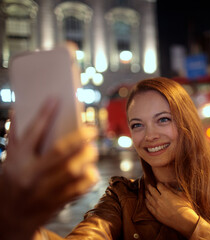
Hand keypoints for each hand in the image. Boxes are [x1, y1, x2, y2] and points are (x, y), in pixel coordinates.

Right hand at [0, 98, 98, 238]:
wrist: (8, 219)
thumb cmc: (11, 182)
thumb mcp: (10, 159)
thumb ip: (15, 136)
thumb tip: (18, 109)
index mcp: (17, 160)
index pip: (32, 133)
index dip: (44, 114)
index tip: (56, 99)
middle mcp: (30, 175)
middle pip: (59, 152)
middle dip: (79, 139)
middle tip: (92, 131)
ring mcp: (43, 190)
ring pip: (71, 171)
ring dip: (87, 158)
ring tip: (92, 150)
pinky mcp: (55, 203)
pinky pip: (78, 190)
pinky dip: (89, 179)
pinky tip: (92, 171)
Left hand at [145, 183, 198, 237]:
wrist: (185, 221)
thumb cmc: (185, 208)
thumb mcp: (181, 195)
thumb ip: (172, 189)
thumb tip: (166, 184)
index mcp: (167, 193)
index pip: (159, 186)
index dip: (159, 184)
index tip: (158, 184)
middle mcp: (160, 199)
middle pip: (152, 191)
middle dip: (150, 187)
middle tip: (149, 185)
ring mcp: (157, 207)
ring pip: (149, 198)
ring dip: (147, 194)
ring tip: (146, 191)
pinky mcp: (156, 214)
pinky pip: (148, 207)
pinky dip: (147, 202)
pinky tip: (146, 200)